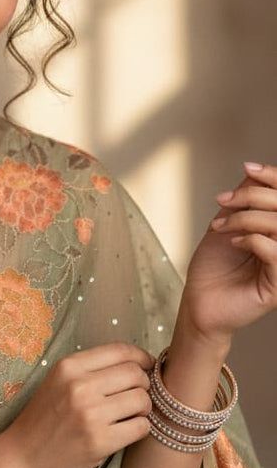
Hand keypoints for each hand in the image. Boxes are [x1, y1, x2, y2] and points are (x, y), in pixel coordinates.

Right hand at [0, 342, 152, 467]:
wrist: (20, 459)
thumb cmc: (42, 421)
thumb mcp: (57, 383)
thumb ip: (90, 370)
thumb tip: (137, 363)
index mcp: (69, 366)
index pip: (122, 351)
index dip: (142, 357)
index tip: (147, 367)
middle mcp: (80, 386)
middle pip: (136, 374)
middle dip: (143, 385)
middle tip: (135, 397)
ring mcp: (90, 414)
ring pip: (143, 400)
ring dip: (142, 409)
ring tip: (128, 416)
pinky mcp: (100, 441)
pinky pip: (141, 427)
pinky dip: (139, 429)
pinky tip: (125, 432)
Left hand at [180, 161, 276, 341]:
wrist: (198, 299)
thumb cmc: (214, 264)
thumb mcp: (229, 221)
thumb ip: (247, 198)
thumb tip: (254, 169)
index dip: (273, 177)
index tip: (249, 168)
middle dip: (253, 196)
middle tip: (224, 201)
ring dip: (246, 219)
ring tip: (221, 225)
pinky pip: (275, 251)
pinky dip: (251, 239)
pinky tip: (233, 242)